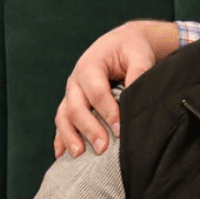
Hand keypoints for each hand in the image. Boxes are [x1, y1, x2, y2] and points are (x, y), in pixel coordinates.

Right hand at [52, 20, 178, 157]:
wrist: (121, 43)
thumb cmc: (131, 49)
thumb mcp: (138, 54)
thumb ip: (139, 72)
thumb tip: (137, 97)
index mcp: (90, 65)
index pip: (96, 92)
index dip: (108, 112)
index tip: (120, 130)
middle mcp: (75, 81)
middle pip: (76, 107)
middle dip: (89, 129)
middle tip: (102, 148)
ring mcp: (71, 93)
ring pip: (64, 116)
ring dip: (70, 137)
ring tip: (79, 155)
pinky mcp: (71, 103)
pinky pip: (62, 121)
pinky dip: (60, 138)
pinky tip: (60, 155)